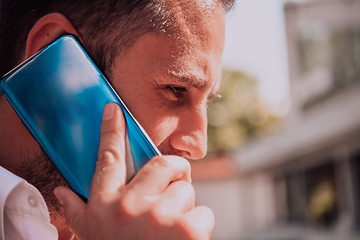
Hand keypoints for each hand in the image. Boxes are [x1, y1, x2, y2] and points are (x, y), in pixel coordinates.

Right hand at [54, 103, 214, 239]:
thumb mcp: (91, 235)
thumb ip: (76, 212)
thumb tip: (60, 192)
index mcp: (105, 205)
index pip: (106, 158)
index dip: (111, 130)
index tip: (114, 109)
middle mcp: (129, 206)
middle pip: (163, 164)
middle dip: (174, 175)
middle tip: (172, 191)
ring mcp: (160, 216)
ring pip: (187, 189)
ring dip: (184, 208)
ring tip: (171, 229)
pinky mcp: (189, 228)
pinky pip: (204, 211)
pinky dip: (199, 226)